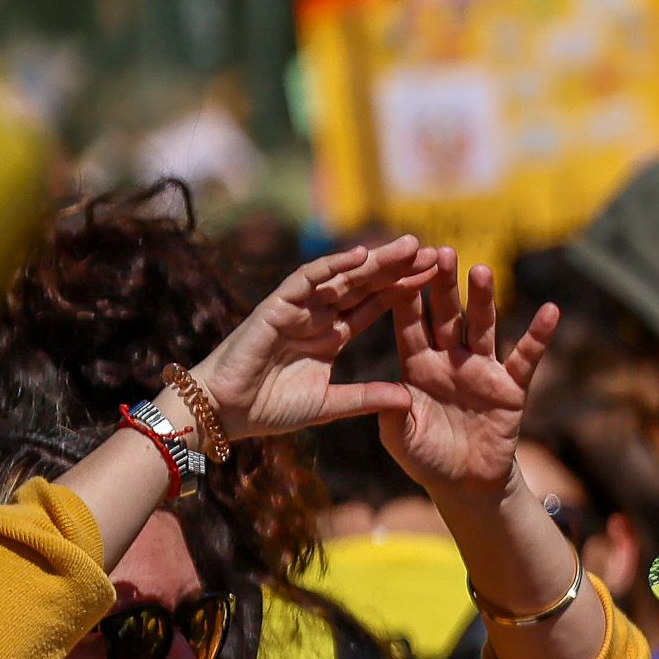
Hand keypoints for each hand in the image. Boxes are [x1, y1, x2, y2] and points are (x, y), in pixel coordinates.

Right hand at [189, 239, 434, 444]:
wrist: (223, 413)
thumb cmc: (268, 409)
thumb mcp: (330, 405)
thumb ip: (366, 398)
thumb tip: (408, 399)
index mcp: (331, 335)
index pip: (374, 305)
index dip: (403, 289)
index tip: (435, 277)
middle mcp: (317, 316)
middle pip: (365, 284)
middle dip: (398, 267)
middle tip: (434, 251)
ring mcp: (298, 308)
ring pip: (342, 276)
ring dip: (375, 260)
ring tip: (410, 245)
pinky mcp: (276, 306)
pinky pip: (306, 279)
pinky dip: (332, 266)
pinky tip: (361, 254)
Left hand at [382, 253, 559, 504]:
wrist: (465, 484)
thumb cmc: (426, 457)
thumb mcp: (398, 436)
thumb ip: (392, 413)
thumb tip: (392, 392)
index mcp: (416, 366)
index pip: (409, 324)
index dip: (404, 298)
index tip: (397, 268)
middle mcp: (449, 360)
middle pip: (445, 315)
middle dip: (442, 285)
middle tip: (440, 252)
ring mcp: (481, 370)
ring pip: (482, 327)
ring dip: (483, 299)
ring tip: (482, 270)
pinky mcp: (511, 387)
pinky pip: (526, 358)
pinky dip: (538, 335)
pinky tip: (550, 311)